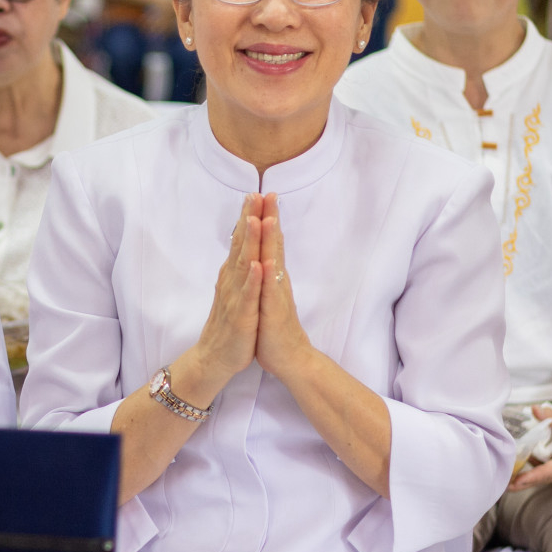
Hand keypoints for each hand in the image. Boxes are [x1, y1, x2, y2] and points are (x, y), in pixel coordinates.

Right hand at [174, 194, 261, 400]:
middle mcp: (232, 282)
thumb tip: (243, 247)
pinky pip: (248, 297)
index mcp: (233, 276)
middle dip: (249, 219)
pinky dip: (253, 281)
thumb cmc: (230, 326)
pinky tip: (258, 266)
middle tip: (255, 194)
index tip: (257, 193)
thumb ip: (239, 269)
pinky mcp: (241, 317)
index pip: (242, 241)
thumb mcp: (235, 292)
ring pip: (244, 266)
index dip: (249, 217)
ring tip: (256, 220)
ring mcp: (236, 298)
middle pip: (241, 246)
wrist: (215, 359)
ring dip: (250, 243)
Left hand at [250, 195, 317, 384]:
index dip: (266, 218)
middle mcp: (277, 281)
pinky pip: (269, 293)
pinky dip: (267, 278)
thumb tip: (265, 255)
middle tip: (269, 192)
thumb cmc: (276, 328)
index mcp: (273, 277)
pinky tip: (266, 263)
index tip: (261, 194)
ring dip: (271, 241)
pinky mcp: (273, 313)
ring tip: (268, 217)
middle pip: (274, 244)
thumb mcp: (268, 296)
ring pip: (273, 263)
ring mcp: (276, 295)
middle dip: (270, 218)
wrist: (290, 359)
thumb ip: (268, 275)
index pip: (269, 242)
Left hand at [508, 405, 551, 491]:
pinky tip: (512, 470)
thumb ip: (550, 415)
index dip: (532, 476)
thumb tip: (534, 409)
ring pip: (539, 477)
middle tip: (503, 485)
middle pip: (541, 478)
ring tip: (504, 480)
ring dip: (523, 478)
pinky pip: (540, 472)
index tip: (517, 482)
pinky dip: (527, 471)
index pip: (549, 471)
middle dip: (523, 482)